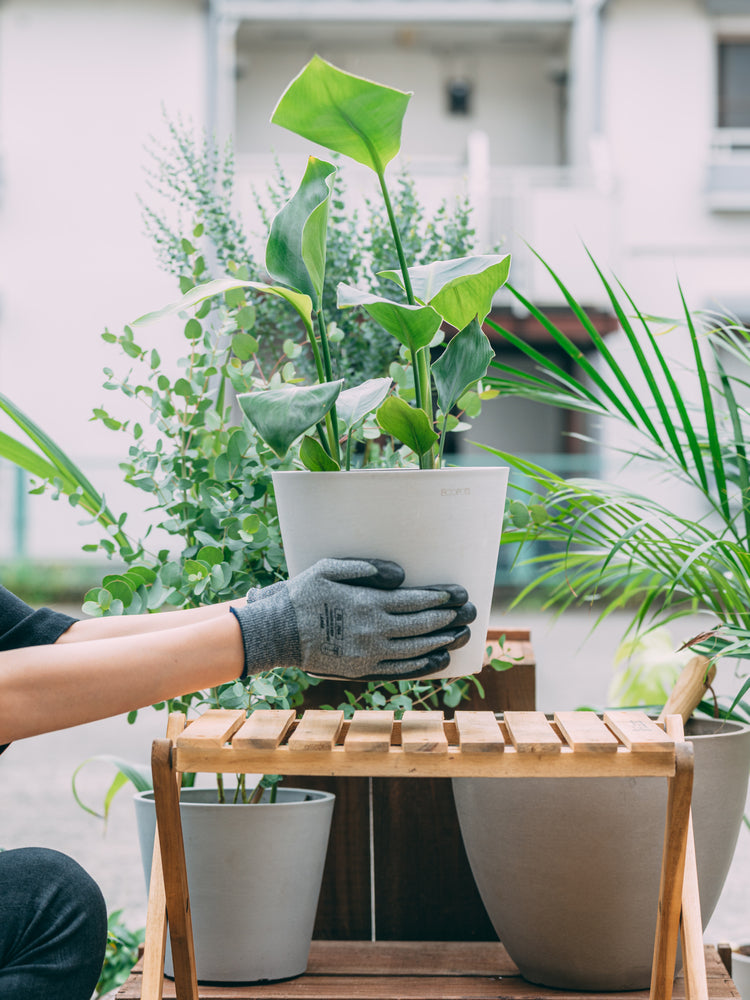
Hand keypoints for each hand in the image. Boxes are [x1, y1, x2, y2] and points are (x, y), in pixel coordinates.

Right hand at [231, 557, 474, 680]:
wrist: (278, 633)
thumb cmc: (303, 595)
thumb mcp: (329, 568)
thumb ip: (366, 567)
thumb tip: (401, 574)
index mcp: (367, 603)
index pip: (414, 601)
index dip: (439, 598)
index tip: (457, 594)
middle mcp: (373, 630)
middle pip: (422, 625)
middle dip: (449, 618)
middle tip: (469, 613)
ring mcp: (369, 654)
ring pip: (416, 649)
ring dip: (442, 641)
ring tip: (461, 634)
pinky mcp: (362, 671)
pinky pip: (400, 670)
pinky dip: (423, 665)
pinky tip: (437, 658)